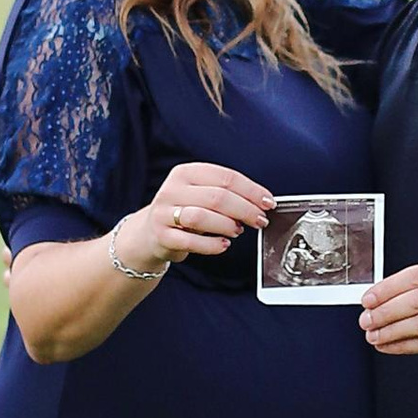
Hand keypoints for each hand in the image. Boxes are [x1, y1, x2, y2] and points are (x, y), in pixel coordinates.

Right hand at [112, 161, 274, 272]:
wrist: (149, 234)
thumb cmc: (184, 211)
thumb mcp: (200, 194)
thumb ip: (226, 194)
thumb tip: (262, 201)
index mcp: (185, 172)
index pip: (225, 177)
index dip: (252, 191)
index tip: (268, 202)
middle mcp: (172, 189)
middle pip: (217, 197)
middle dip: (245, 209)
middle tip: (260, 220)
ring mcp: (163, 213)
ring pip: (202, 217)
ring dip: (227, 224)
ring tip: (239, 230)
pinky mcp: (161, 236)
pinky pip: (191, 242)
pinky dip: (212, 245)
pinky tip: (224, 244)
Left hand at [360, 255, 417, 363]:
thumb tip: (378, 300)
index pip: (415, 276)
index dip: (387, 289)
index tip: (368, 300)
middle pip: (417, 301)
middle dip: (385, 312)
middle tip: (366, 320)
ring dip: (392, 331)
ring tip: (374, 335)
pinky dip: (405, 346)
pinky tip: (390, 346)